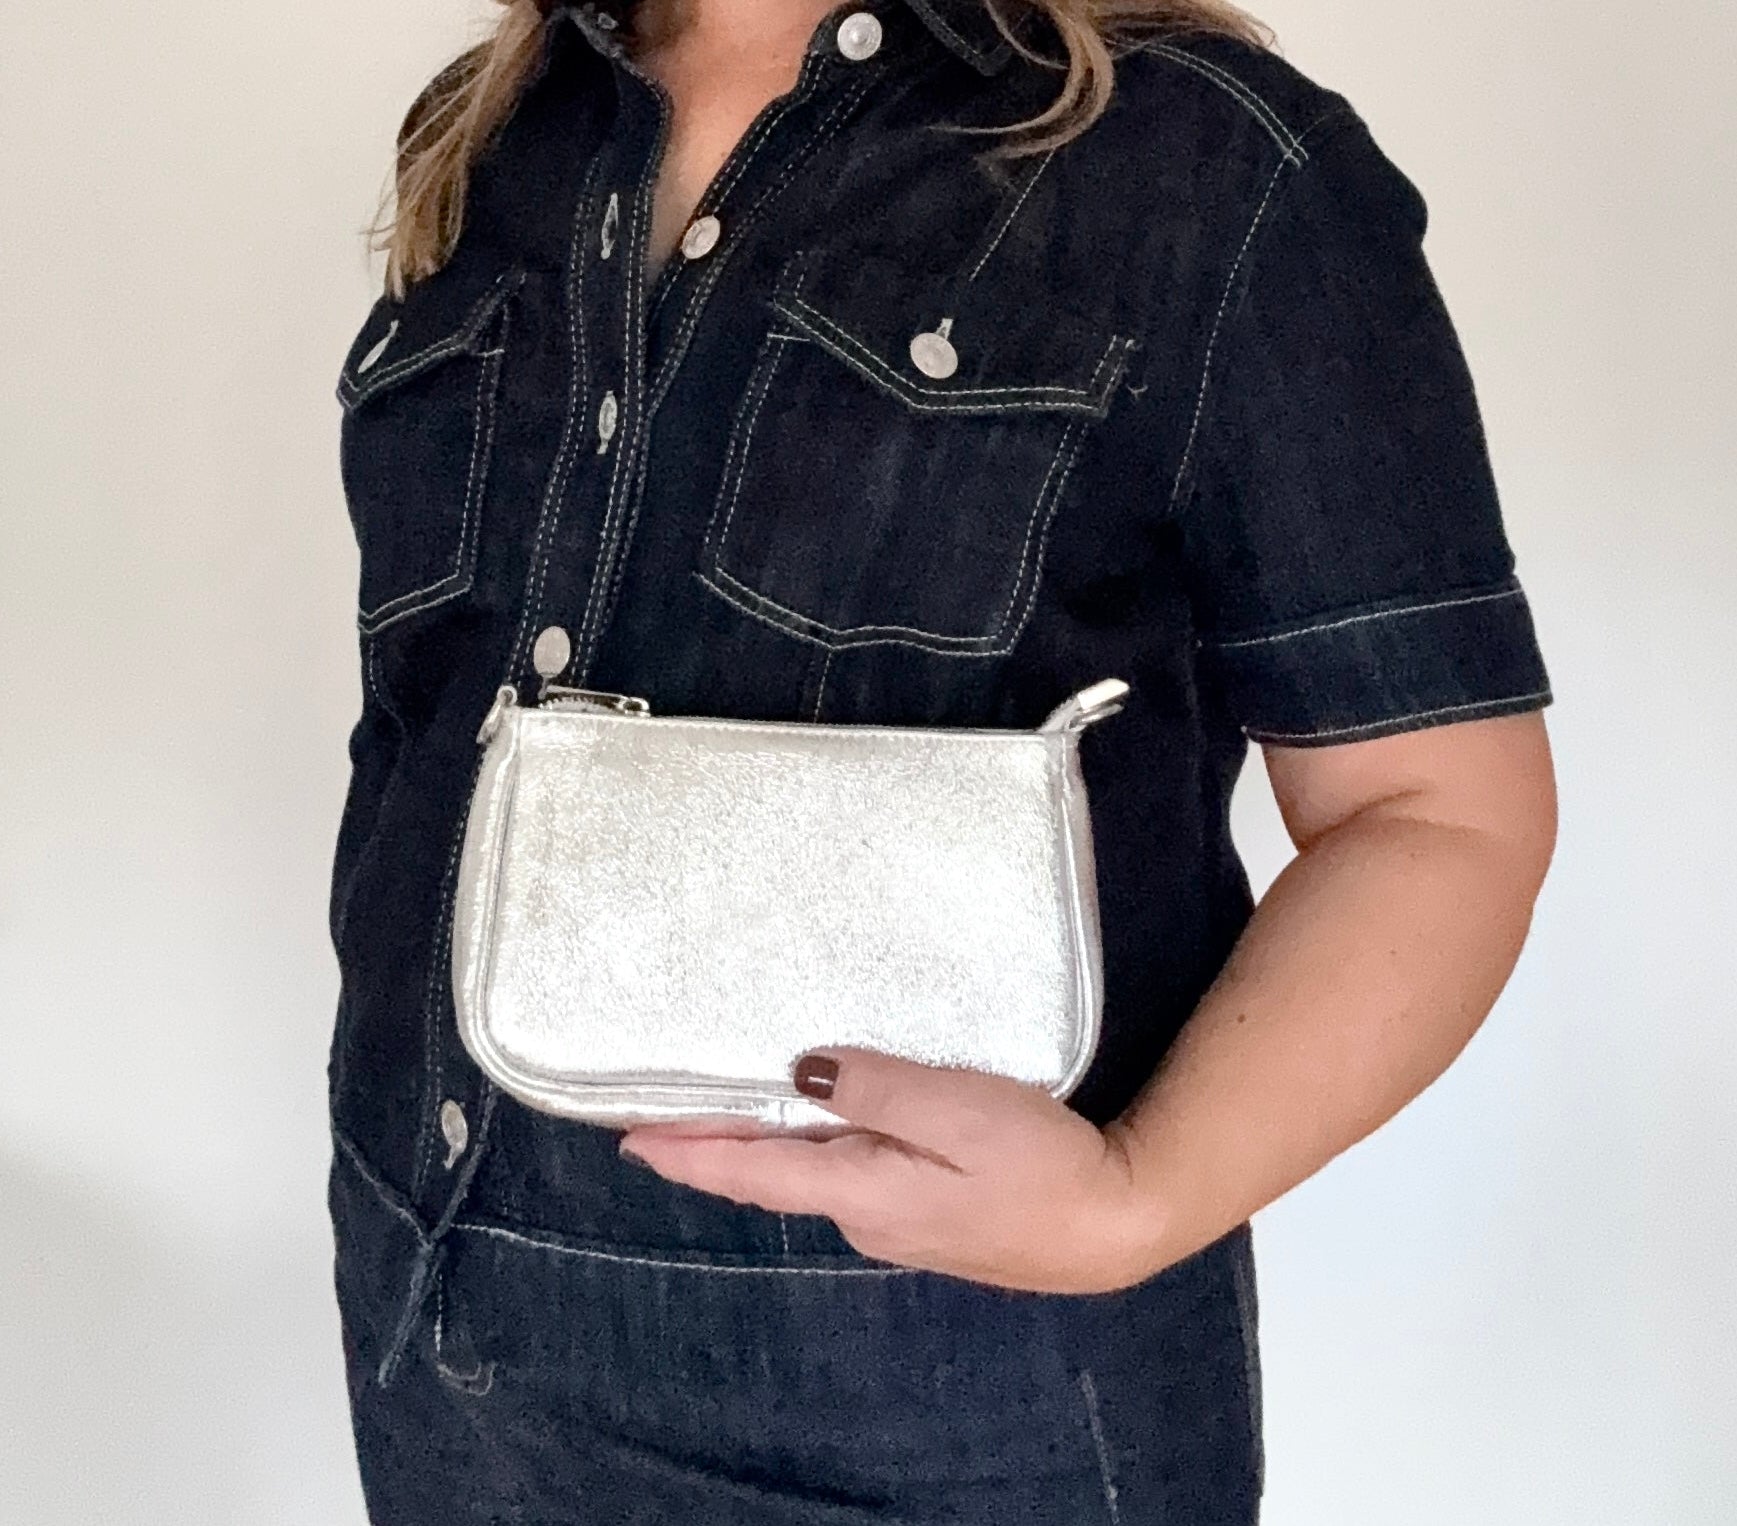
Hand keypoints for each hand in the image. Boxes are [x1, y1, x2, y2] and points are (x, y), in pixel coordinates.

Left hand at [615, 1046, 1164, 1293]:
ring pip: (811, 1174)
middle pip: (772, 1175)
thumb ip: (874, 1088)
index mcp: (860, 1190)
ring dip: (763, 1144)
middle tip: (661, 1111)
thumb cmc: (1041, 1164)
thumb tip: (801, 1073)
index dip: (686, 1151)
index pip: (750, 1171)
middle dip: (714, 1145)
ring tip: (726, 1106)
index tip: (628, 1138)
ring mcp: (897, 1222)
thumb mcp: (955, 1110)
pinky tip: (818, 1125)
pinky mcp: (927, 1214)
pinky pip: (850, 1175)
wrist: (1113, 1222)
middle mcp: (865, 1216)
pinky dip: (814, 1149)